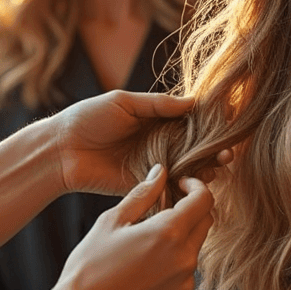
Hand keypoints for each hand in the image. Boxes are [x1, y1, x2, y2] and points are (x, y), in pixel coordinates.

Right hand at [33, 165, 214, 289]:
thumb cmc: (90, 265)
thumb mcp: (111, 221)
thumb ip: (141, 194)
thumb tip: (160, 172)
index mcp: (169, 233)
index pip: (204, 200)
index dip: (196, 186)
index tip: (180, 184)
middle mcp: (185, 259)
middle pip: (204, 224)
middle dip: (190, 210)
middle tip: (163, 208)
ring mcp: (183, 285)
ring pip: (193, 250)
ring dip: (179, 239)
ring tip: (145, 241)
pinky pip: (183, 276)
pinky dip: (171, 265)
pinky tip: (142, 268)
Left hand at [50, 90, 230, 194]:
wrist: (60, 149)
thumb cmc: (88, 118)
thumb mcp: (123, 102)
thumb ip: (157, 104)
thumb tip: (194, 102)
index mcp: (154, 119)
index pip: (189, 119)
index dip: (209, 121)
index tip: (230, 119)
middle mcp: (158, 143)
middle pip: (194, 147)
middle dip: (214, 149)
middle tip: (229, 152)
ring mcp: (153, 165)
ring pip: (187, 168)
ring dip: (205, 168)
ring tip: (219, 166)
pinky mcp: (144, 186)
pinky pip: (170, 187)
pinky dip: (186, 186)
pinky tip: (200, 184)